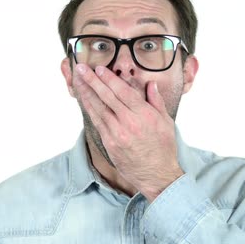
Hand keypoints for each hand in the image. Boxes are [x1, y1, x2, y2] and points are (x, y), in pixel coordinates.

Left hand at [73, 63, 183, 201]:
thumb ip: (156, 101)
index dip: (109, 79)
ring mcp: (117, 134)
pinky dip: (90, 109)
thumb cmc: (164, 148)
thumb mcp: (166, 122)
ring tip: (78, 81)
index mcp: (144, 115)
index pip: (122, 92)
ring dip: (87, 93)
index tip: (99, 68)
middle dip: (93, 81)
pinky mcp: (110, 143)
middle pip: (107, 97)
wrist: (157, 175)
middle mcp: (129, 122)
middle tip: (82, 69)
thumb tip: (151, 84)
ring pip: (99, 108)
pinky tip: (85, 100)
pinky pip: (97, 122)